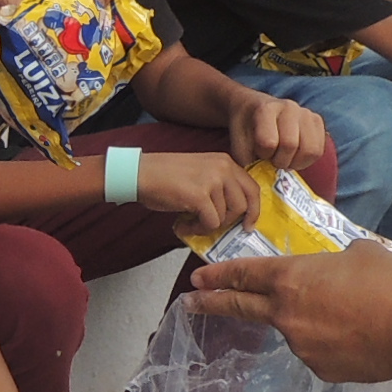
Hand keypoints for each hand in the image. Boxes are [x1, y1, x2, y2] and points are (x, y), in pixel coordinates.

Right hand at [136, 150, 259, 235]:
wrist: (139, 173)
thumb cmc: (164, 175)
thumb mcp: (201, 172)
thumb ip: (219, 186)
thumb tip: (234, 213)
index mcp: (225, 161)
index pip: (252, 188)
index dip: (253, 210)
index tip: (248, 223)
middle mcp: (222, 168)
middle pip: (243, 205)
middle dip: (229, 222)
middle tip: (213, 226)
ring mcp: (212, 181)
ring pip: (225, 217)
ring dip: (207, 226)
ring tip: (190, 222)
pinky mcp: (200, 196)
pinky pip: (210, 223)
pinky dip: (197, 229)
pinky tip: (184, 225)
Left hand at [187, 240, 391, 384]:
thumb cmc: (390, 283)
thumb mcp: (361, 252)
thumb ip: (337, 259)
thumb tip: (336, 269)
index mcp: (292, 279)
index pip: (245, 274)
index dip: (219, 275)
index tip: (196, 279)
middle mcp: (286, 314)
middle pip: (241, 307)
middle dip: (212, 303)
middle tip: (190, 302)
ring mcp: (300, 345)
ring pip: (296, 330)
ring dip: (311, 322)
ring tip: (354, 316)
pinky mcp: (319, 369)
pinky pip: (320, 351)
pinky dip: (332, 343)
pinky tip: (361, 337)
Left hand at [223, 94, 326, 174]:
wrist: (252, 109)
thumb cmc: (245, 130)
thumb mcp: (238, 145)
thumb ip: (249, 162)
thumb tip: (264, 181)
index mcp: (266, 110)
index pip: (269, 143)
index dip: (263, 155)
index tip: (259, 153)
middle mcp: (288, 107)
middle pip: (291, 145)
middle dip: (280, 161)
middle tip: (272, 160)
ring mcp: (305, 113)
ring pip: (310, 149)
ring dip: (296, 162)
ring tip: (284, 159)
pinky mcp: (317, 121)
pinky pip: (319, 150)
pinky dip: (307, 160)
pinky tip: (294, 156)